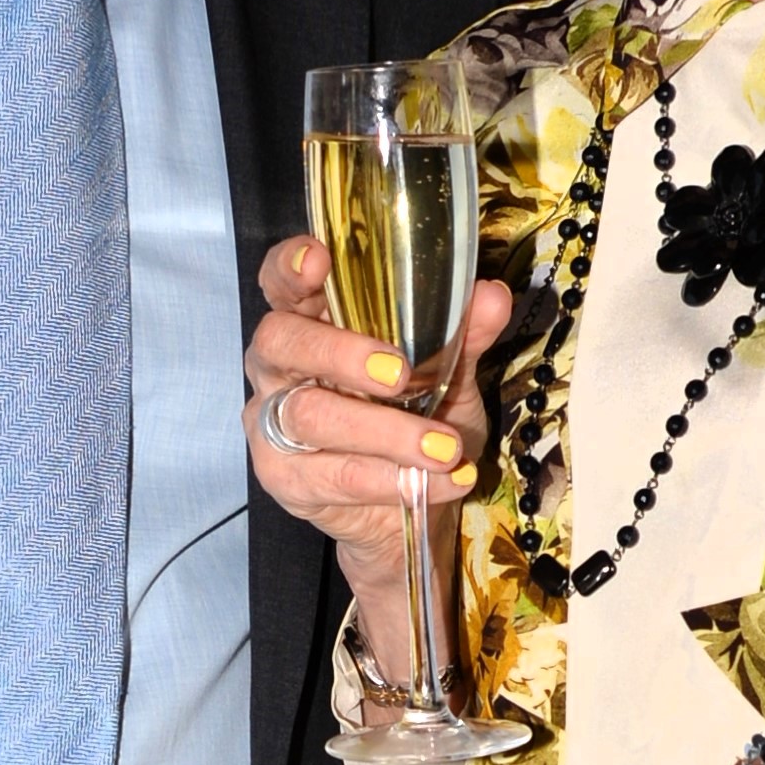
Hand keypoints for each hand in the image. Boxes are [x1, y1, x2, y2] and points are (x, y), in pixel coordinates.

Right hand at [243, 234, 513, 678]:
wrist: (410, 505)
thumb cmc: (418, 417)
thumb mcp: (448, 371)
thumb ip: (463, 333)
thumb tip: (493, 296)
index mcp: (310, 320)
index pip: (280, 281)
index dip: (290, 266)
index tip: (319, 259)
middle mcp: (279, 365)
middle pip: (283, 342)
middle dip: (341, 355)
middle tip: (401, 374)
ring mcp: (271, 422)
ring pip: (311, 415)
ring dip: (386, 433)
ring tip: (446, 448)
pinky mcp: (284, 478)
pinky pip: (333, 474)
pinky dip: (392, 478)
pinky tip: (439, 480)